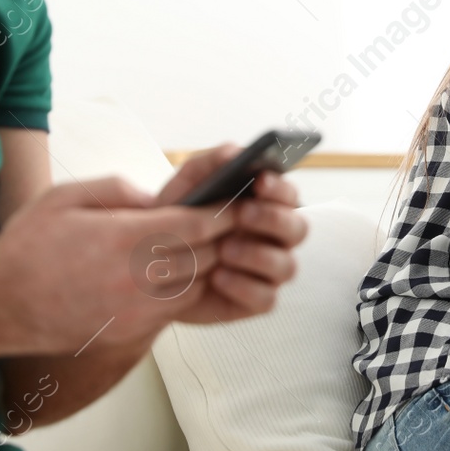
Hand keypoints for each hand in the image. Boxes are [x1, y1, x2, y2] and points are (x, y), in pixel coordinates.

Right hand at [0, 177, 236, 352]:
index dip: (221, 214)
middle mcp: (136, 277)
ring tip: (207, 249)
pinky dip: (185, 292)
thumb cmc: (27, 247)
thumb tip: (155, 199)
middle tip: (232, 224)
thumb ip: (118, 190)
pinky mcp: (130, 333)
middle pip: (205, 257)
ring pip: (195, 286)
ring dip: (206, 267)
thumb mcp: (66, 196)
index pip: (195, 225)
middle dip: (220, 239)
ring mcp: (135, 310)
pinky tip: (177, 276)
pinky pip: (174, 311)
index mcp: (124, 238)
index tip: (232, 203)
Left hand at [154, 144, 308, 323]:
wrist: (151, 263)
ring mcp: (269, 271)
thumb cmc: (176, 218)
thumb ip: (210, 164)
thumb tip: (236, 151)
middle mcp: (276, 238)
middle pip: (298, 229)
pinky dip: (244, 287)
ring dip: (257, 255)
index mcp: (266, 205)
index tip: (260, 181)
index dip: (281, 188)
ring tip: (223, 250)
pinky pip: (266, 298)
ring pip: (286, 266)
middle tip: (242, 214)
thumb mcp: (186, 185)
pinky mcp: (256, 300)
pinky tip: (218, 277)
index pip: (290, 194)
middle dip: (272, 219)